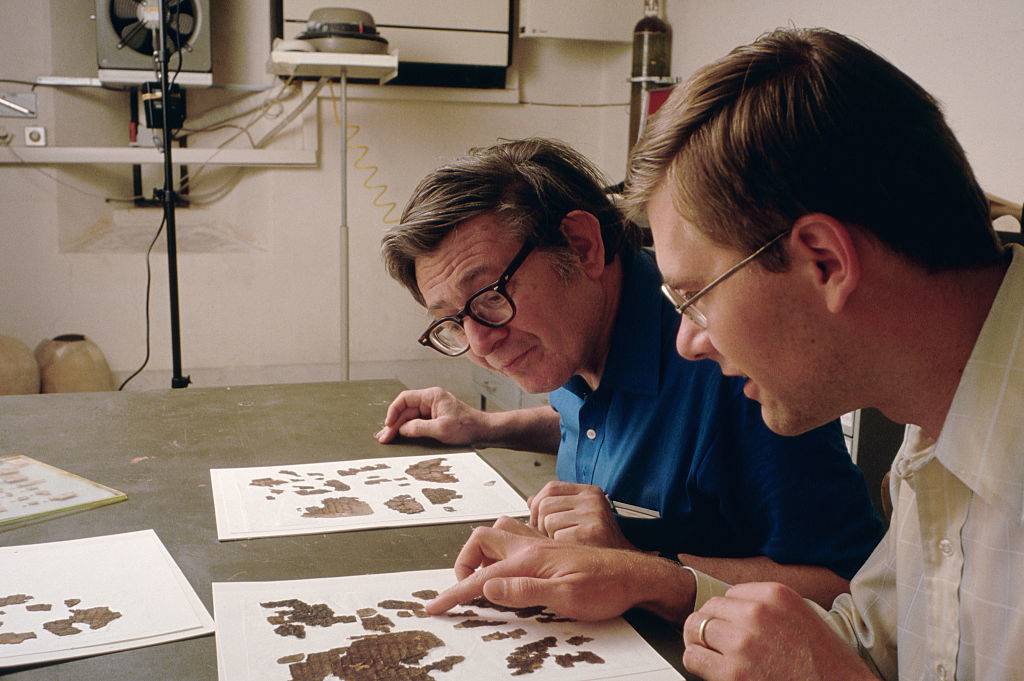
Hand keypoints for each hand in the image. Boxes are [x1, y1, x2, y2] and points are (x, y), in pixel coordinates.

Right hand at [375, 387, 488, 444]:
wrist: (484, 433)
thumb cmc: (468, 427)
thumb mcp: (441, 429)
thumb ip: (419, 428)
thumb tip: (401, 430)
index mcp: (432, 396)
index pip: (405, 399)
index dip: (393, 411)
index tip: (388, 424)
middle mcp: (431, 400)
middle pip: (406, 410)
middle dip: (394, 423)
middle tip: (383, 438)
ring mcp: (432, 410)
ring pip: (410, 418)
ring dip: (399, 428)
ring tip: (387, 439)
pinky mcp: (435, 420)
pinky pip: (417, 423)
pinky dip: (408, 430)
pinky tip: (400, 438)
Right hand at [425, 517, 662, 620]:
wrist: (633, 576)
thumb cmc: (604, 589)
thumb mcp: (565, 598)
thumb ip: (523, 591)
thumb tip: (486, 585)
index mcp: (528, 560)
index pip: (480, 578)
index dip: (454, 595)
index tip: (434, 608)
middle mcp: (530, 546)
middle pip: (481, 540)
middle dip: (464, 563)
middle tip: (464, 591)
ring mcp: (540, 544)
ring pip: (498, 532)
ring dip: (483, 552)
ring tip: (484, 579)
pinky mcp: (549, 548)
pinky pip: (515, 536)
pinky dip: (502, 548)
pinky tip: (510, 568)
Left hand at [528, 481, 634, 549]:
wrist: (625, 568)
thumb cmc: (600, 544)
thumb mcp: (581, 517)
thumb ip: (558, 506)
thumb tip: (530, 500)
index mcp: (590, 492)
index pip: (551, 488)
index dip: (538, 505)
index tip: (538, 521)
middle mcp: (592, 500)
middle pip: (545, 505)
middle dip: (539, 524)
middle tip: (549, 538)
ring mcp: (593, 515)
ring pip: (548, 521)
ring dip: (549, 538)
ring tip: (564, 545)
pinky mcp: (591, 533)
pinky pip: (557, 538)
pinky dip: (558, 548)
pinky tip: (571, 552)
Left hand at [682, 582, 874, 680]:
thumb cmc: (829, 665)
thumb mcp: (802, 617)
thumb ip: (769, 609)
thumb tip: (735, 612)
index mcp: (775, 594)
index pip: (729, 594)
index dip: (730, 615)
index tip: (735, 629)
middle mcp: (756, 613)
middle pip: (709, 609)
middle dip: (711, 627)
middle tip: (718, 645)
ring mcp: (743, 642)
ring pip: (695, 629)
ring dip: (701, 643)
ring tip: (714, 658)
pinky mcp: (733, 672)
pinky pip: (693, 657)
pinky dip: (698, 664)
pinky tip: (713, 672)